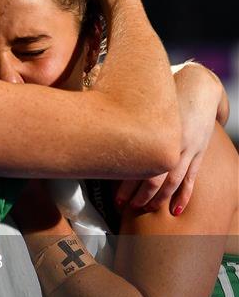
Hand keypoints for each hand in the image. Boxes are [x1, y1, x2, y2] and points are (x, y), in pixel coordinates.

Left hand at [115, 62, 225, 214]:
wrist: (199, 86)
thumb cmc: (164, 93)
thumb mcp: (142, 103)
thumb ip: (123, 117)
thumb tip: (96, 129)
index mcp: (156, 132)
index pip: (138, 164)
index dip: (125, 182)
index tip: (112, 194)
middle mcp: (173, 143)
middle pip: (154, 176)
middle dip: (137, 194)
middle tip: (122, 205)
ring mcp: (188, 149)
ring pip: (172, 181)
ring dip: (157, 198)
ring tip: (144, 209)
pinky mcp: (198, 152)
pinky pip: (191, 178)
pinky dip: (183, 196)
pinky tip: (175, 211)